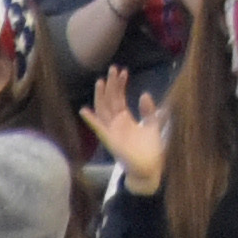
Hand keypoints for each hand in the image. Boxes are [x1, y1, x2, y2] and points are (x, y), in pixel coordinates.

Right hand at [84, 68, 172, 193]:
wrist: (149, 169)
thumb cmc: (150, 150)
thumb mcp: (153, 125)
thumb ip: (149, 111)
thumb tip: (145, 94)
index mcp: (125, 120)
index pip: (120, 98)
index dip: (120, 85)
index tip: (123, 71)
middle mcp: (116, 124)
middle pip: (111, 101)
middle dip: (111, 85)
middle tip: (112, 68)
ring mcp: (112, 132)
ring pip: (104, 110)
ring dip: (101, 96)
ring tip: (101, 81)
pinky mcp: (111, 141)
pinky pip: (99, 129)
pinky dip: (91, 120)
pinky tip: (84, 110)